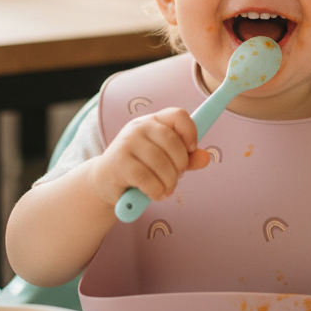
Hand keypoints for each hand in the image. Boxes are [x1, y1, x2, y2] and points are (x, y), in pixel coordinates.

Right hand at [89, 107, 210, 210]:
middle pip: (173, 142)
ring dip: (169, 182)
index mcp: (154, 121)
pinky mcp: (119, 163)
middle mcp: (139, 127)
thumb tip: (206, 158)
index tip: (191, 149)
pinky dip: (156, 191)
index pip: (178, 115)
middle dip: (180, 166)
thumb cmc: (140, 168)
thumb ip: (187, 159)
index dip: (190, 132)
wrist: (105, 182)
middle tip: (176, 178)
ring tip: (166, 190)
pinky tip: (156, 194)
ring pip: (161, 163)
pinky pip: (147, 178)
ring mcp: (127, 143)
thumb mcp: (166, 161)